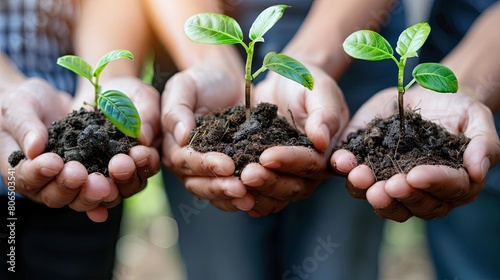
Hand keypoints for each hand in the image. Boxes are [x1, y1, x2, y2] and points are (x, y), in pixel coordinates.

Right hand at [0, 78, 159, 222]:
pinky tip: (137, 169)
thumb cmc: (24, 104)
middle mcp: (50, 185)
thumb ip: (25, 127)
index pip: (29, 180)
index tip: (55, 162)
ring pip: (91, 196)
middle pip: (61, 197)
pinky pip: (116, 184)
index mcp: (24, 172)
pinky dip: (128, 179)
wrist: (50, 101)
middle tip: (88, 176)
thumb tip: (34, 148)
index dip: (41, 174)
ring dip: (107, 187)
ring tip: (120, 166)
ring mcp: (78, 183)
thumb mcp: (19, 108)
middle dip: (77, 188)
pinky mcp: (102, 173)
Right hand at [161, 59, 255, 211]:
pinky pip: (232, 193)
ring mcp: (208, 172)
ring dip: (232, 198)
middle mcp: (187, 164)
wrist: (227, 83)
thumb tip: (180, 136)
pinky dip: (244, 197)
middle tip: (241, 188)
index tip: (226, 165)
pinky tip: (258, 198)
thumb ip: (177, 109)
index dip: (205, 165)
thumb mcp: (185, 86)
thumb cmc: (202, 81)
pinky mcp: (229, 174)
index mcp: (173, 146)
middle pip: (198, 184)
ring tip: (250, 199)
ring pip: (215, 194)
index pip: (185, 161)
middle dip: (220, 187)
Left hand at [239, 65, 348, 216]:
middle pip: (295, 187)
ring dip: (257, 194)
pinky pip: (262, 194)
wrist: (284, 82)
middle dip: (270, 182)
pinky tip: (230, 194)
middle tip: (246, 175)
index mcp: (329, 150)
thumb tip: (322, 140)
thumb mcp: (318, 88)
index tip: (267, 156)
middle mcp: (312, 170)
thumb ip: (324, 112)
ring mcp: (291, 176)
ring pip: (277, 196)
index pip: (312, 163)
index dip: (291, 162)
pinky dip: (248, 197)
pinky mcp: (271, 176)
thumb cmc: (306, 81)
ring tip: (235, 184)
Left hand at [331, 87, 499, 220]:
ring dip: (366, 191)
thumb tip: (479, 171)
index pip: (446, 190)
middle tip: (386, 186)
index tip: (416, 176)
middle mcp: (421, 190)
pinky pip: (353, 176)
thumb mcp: (477, 119)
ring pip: (379, 198)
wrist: (428, 94)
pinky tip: (340, 160)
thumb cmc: (458, 109)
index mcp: (452, 183)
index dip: (432, 184)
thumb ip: (484, 144)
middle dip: (397, 196)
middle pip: (411, 204)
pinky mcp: (367, 166)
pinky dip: (344, 170)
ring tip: (359, 176)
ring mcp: (390, 181)